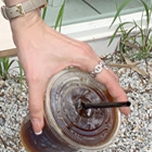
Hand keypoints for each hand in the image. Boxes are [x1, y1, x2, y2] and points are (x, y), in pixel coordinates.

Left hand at [11, 13, 130, 133]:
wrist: (27, 26)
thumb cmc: (33, 44)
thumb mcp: (35, 79)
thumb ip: (36, 104)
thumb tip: (38, 124)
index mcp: (84, 58)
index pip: (110, 80)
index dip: (119, 96)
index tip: (125, 109)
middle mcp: (87, 53)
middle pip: (110, 75)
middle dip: (117, 93)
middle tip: (118, 109)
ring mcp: (82, 51)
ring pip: (103, 69)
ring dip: (109, 84)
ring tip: (108, 100)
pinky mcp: (77, 50)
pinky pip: (95, 65)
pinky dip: (100, 77)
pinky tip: (92, 86)